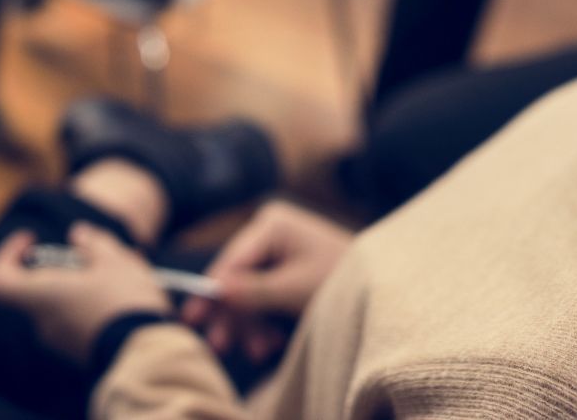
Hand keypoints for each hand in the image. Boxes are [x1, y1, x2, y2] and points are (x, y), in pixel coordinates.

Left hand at [0, 222, 169, 363]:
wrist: (149, 358)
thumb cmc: (124, 303)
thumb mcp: (114, 260)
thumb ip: (93, 243)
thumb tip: (78, 235)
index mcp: (40, 296)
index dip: (6, 255)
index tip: (31, 240)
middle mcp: (43, 323)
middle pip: (39, 285)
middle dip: (65, 265)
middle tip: (96, 254)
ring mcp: (61, 342)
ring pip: (63, 301)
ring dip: (85, 282)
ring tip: (125, 272)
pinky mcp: (80, 352)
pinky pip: (78, 319)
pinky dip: (93, 302)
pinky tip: (127, 295)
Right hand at [179, 200, 350, 362]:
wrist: (382, 286)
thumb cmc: (341, 279)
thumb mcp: (294, 288)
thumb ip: (253, 290)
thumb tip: (214, 290)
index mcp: (272, 223)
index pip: (233, 258)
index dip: (212, 289)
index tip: (194, 315)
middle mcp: (270, 232)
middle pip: (236, 277)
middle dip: (232, 315)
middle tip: (219, 345)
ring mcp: (277, 251)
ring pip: (247, 292)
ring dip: (249, 325)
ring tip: (258, 352)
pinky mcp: (284, 272)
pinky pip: (262, 297)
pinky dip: (263, 322)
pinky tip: (270, 344)